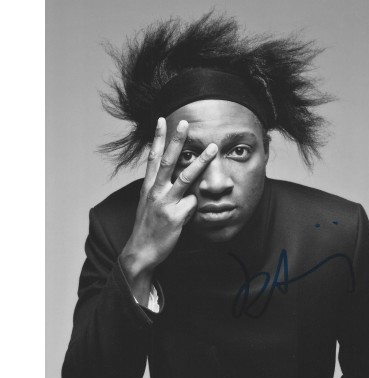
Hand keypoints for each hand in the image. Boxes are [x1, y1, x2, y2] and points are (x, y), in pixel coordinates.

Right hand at [119, 118, 217, 303]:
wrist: (141, 251)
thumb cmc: (148, 226)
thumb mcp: (149, 203)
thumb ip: (160, 188)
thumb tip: (176, 177)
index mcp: (148, 187)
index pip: (153, 158)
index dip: (157, 139)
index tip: (161, 121)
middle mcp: (155, 191)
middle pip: (168, 160)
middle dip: (177, 140)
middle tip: (185, 123)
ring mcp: (165, 203)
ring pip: (185, 177)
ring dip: (201, 161)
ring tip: (213, 149)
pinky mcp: (174, 216)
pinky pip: (192, 205)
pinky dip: (193, 208)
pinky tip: (185, 218)